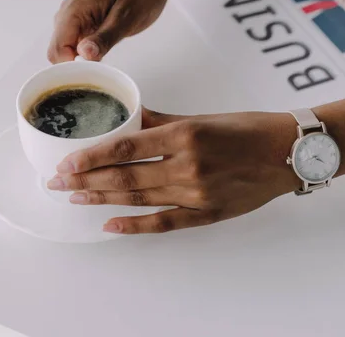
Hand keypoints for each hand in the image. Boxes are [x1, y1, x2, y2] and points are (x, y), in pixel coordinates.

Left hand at [47, 109, 299, 233]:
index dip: (92, 156)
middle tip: (57, 182)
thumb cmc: (248, 130)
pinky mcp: (207, 213)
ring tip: (75, 198)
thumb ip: (162, 122)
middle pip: (125, 176)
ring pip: (138, 199)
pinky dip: (136, 225)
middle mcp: (187, 165)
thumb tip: (129, 120)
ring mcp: (197, 193)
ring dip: (102, 200)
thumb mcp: (203, 118)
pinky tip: (111, 225)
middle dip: (86, 180)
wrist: (287, 152)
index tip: (67, 161)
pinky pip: (165, 222)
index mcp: (185, 135)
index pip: (126, 146)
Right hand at [48, 0, 170, 62]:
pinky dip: (86, 57)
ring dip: (81, 63)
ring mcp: (75, 20)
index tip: (92, 73)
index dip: (71, 67)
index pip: (57, 50)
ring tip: (105, 62)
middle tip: (101, 70)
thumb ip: (104, 39)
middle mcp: (68, 15)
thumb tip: (83, 55)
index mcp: (73, 11)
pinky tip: (103, 56)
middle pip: (58, 53)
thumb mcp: (125, 19)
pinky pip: (76, 47)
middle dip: (75, 67)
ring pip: (66, 52)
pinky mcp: (84, 25)